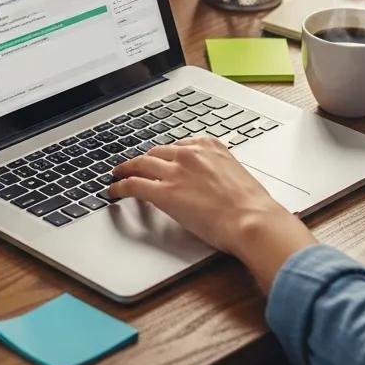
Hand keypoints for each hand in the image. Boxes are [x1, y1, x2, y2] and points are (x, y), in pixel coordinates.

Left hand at [110, 136, 315, 289]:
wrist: (251, 219)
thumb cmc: (251, 204)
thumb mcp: (235, 175)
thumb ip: (217, 172)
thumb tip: (210, 182)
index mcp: (210, 146)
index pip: (179, 145)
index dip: (166, 154)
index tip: (161, 158)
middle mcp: (190, 153)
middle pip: (157, 151)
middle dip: (145, 159)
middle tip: (136, 166)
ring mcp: (175, 171)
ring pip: (141, 163)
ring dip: (126, 168)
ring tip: (118, 174)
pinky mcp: (164, 192)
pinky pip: (134, 185)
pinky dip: (120, 186)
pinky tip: (113, 190)